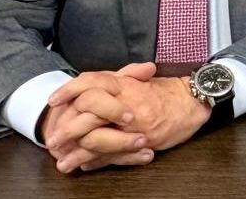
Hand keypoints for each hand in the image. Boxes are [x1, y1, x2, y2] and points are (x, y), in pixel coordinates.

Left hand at [46, 62, 212, 171]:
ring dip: (77, 151)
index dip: (69, 90)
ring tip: (62, 161)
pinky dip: (96, 161)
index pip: (91, 82)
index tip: (53, 101)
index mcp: (125, 84)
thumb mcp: (141, 80)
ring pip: (97, 137)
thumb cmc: (167, 92)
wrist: (193, 102)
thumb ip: (118, 79)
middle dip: (67, 128)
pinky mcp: (141, 141)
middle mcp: (127, 102)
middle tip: (52, 139)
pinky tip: (84, 165)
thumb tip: (92, 85)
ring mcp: (134, 124)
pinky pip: (114, 153)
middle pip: (88, 112)